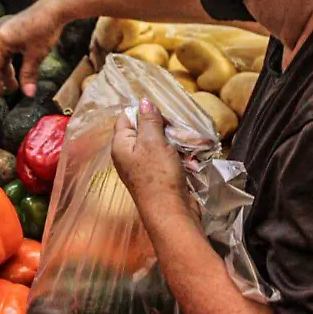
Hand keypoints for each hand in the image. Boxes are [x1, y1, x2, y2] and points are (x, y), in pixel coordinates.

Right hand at [0, 0, 64, 96]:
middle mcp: (2, 34)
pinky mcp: (18, 28)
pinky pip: (12, 47)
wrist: (55, 7)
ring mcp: (9, 30)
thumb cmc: (44, 30)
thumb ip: (29, 74)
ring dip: (11, 68)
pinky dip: (15, 59)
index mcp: (2, 40)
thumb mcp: (36, 55)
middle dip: (5, 76)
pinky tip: (24, 64)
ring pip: (6, 54)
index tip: (1, 93)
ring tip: (18, 80)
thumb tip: (28, 94)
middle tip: (12, 89)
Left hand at [112, 98, 192, 218]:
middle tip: (178, 128)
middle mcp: (129, 155)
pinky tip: (190, 156)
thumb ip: (148, 120)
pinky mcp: (159, 176)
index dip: (143, 112)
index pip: (126, 118)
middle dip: (164, 127)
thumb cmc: (158, 175)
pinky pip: (167, 158)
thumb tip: (143, 101)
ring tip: (189, 141)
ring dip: (175, 141)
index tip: (161, 114)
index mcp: (121, 145)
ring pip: (160, 143)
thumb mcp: (153, 142)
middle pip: (145, 130)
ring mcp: (144, 167)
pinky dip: (178, 154)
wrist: (171, 212)